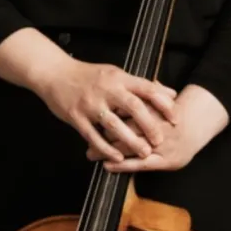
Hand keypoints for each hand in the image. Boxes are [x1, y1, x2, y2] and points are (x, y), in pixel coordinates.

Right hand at [31, 56, 179, 163]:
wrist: (54, 73)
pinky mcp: (76, 116)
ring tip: (144, 152)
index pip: (146, 89)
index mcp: (118, 78)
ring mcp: (90, 104)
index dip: (164, 104)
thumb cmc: (88, 75)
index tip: (175, 118)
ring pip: (114, 124)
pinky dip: (106, 148)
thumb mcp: (116, 74)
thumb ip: (141, 85)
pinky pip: (93, 135)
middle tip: (160, 140)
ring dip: (131, 140)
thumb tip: (170, 93)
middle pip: (133, 107)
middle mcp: (106, 89)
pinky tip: (118, 157)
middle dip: (149, 125)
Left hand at [100, 84, 229, 173]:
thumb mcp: (162, 100)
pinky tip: (108, 166)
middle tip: (84, 136)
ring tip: (90, 153)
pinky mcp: (167, 161)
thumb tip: (130, 90)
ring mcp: (163, 146)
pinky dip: (123, 165)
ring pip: (130, 148)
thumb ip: (148, 93)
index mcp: (156, 111)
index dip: (109, 116)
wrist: (197, 127)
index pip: (129, 113)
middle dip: (104, 135)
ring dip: (108, 152)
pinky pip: (141, 165)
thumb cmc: (173, 114)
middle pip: (126, 131)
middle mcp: (159, 128)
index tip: (92, 118)